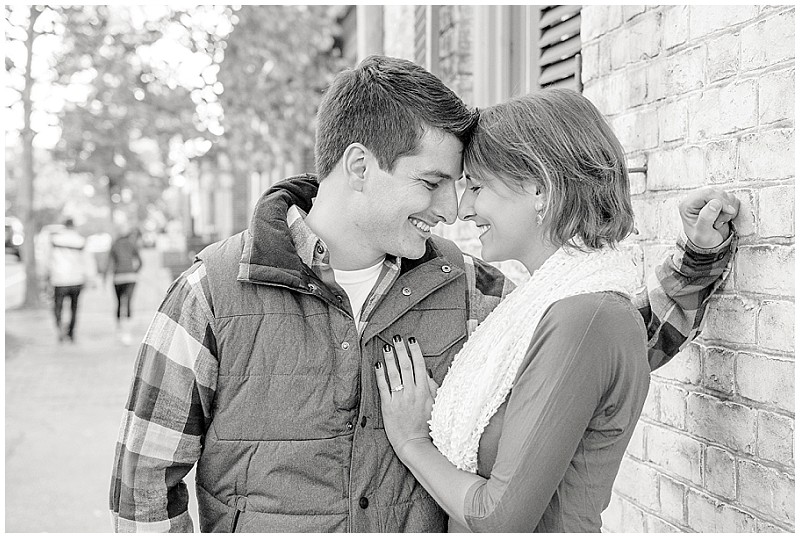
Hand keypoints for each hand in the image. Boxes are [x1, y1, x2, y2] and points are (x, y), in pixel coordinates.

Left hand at [375, 335, 438, 458]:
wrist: (415, 444)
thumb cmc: (428, 427)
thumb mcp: (436, 405)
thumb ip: (432, 388)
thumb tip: (428, 373)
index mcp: (425, 391)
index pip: (420, 366)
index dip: (415, 351)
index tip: (411, 340)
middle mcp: (412, 392)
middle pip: (406, 366)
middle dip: (401, 350)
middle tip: (397, 338)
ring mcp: (400, 398)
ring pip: (394, 373)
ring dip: (390, 358)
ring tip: (386, 346)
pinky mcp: (388, 406)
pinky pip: (383, 386)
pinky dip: (380, 374)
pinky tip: (378, 364)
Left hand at [678, 187, 739, 248]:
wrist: (710, 245)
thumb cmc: (703, 241)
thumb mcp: (702, 233)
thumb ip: (706, 218)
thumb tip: (714, 203)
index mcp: (687, 205)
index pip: (707, 193)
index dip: (721, 200)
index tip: (729, 211)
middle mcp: (696, 199)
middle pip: (717, 192)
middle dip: (724, 206)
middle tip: (720, 221)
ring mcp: (707, 199)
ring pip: (725, 195)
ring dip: (728, 210)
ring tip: (719, 222)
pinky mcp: (716, 201)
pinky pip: (731, 199)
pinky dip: (731, 210)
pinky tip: (723, 219)